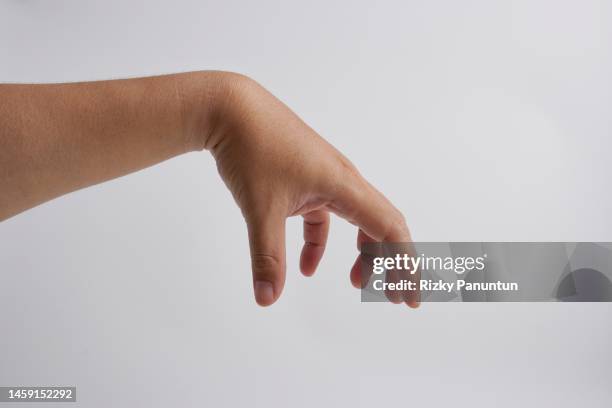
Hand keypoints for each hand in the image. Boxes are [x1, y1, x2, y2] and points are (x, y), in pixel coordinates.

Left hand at [203, 74, 414, 306]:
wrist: (230, 108)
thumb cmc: (251, 148)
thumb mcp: (261, 209)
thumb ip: (268, 257)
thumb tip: (267, 299)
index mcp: (343, 185)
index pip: (389, 228)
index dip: (406, 264)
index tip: (410, 297)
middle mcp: (342, 181)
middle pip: (381, 225)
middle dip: (390, 263)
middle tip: (392, 298)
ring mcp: (325, 179)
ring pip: (356, 220)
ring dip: (362, 253)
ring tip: (356, 283)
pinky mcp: (306, 179)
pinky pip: (325, 216)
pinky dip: (321, 244)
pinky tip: (306, 267)